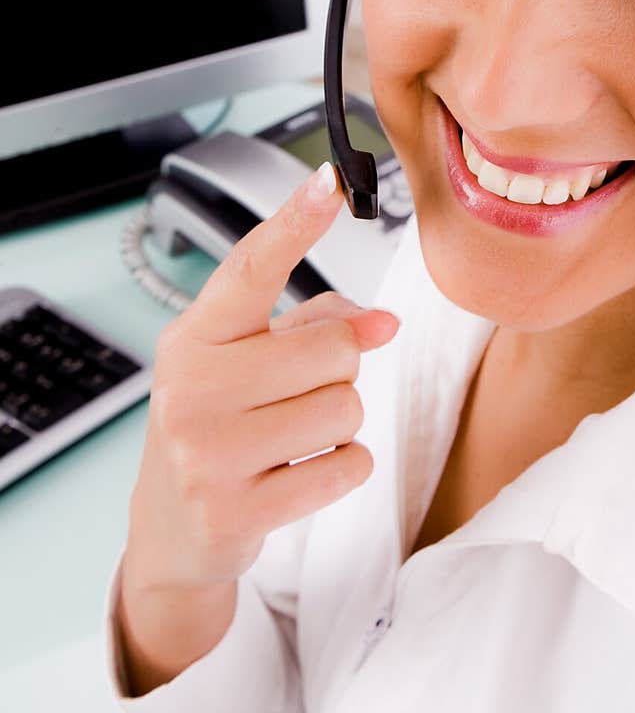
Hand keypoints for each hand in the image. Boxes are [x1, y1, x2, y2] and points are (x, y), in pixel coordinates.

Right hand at [124, 161, 398, 594]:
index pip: (250, 269)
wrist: (174, 531)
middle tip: (299, 397)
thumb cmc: (218, 429)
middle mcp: (192, 388)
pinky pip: (347, 466)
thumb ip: (314, 328)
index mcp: (194, 338)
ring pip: (347, 409)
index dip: (294, 223)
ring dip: (341, 423)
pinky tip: (302, 472)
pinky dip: (344, 467)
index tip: (328, 182)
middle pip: (335, 350)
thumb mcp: (247, 367)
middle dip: (339, 372)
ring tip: (294, 438)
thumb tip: (383, 320)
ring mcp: (208, 452)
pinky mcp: (236, 509)